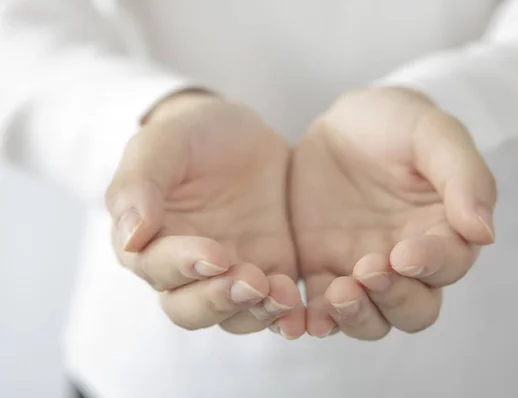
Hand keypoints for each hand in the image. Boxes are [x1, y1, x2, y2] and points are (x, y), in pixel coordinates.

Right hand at [105, 92, 303, 337]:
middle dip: (219, 301)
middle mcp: (186, 268)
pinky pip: (274, 304)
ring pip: (234, 315)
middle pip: (191, 308)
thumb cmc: (190, 135)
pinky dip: (286, 314)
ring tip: (282, 295)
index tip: (214, 254)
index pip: (157, 269)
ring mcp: (231, 272)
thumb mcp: (161, 143)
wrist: (239, 133)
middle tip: (251, 282)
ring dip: (255, 312)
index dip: (182, 267)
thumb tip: (131, 238)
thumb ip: (138, 184)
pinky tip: (300, 309)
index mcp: (150, 241)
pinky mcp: (270, 270)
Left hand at [291, 87, 495, 339]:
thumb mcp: (433, 132)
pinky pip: (320, 308)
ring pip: (370, 318)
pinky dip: (314, 321)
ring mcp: (361, 269)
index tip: (405, 253)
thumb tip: (485, 233)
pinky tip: (302, 320)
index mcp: (441, 231)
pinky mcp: (322, 268)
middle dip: (394, 300)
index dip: (430, 265)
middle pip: (412, 309)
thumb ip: (463, 175)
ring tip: (337, 296)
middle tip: (368, 272)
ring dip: (357, 317)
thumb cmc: (397, 123)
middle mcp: (405, 261)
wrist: (341, 124)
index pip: (447, 265)